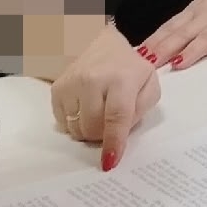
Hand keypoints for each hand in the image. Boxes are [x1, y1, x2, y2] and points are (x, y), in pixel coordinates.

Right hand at [53, 23, 161, 168]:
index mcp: (122, 78)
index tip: (109, 162)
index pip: (116, 116)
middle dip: (104, 134)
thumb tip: (121, 135)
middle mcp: (93, 80)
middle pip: (94, 128)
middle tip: (112, 122)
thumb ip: (141, 110)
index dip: (113, 142)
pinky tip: (85, 107)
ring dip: (90, 130)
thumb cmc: (128, 69)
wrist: (99, 44)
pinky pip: (64, 123)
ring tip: (99, 112)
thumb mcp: (148, 84)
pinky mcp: (57, 89)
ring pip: (77, 129)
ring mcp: (71, 84)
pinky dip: (76, 123)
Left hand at [139, 0, 206, 68]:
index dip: (155, 40)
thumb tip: (171, 38)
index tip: (138, 54)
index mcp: (200, 7)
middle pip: (186, 32)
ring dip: (194, 50)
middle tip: (149, 63)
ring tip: (180, 64)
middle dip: (166, 48)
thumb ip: (194, 18)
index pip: (173, 25)